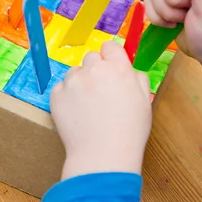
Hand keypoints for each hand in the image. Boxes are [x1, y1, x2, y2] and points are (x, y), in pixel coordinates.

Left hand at [50, 41, 151, 179]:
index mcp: (118, 68)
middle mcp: (94, 69)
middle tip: (100, 92)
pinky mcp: (56, 95)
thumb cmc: (129, 131)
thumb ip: (138, 79)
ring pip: (74, 72)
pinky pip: (61, 88)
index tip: (111, 69)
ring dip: (80, 82)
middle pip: (91, 57)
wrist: (103, 155)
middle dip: (95, 69)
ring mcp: (73, 81)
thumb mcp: (145, 101)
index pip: (110, 46)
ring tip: (88, 106)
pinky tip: (77, 113)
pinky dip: (66, 97)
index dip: (111, 57)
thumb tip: (130, 71)